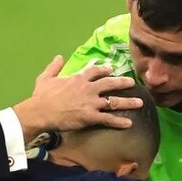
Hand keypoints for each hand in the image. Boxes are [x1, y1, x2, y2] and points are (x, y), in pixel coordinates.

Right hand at [13, 56, 143, 139]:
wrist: (41, 112)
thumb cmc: (42, 96)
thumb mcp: (45, 77)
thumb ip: (54, 66)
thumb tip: (58, 56)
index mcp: (78, 78)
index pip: (95, 71)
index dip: (104, 70)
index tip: (111, 70)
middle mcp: (88, 88)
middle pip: (110, 83)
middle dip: (122, 82)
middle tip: (132, 83)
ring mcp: (91, 103)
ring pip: (114, 101)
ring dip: (128, 102)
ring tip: (140, 102)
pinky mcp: (91, 117)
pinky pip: (108, 119)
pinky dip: (119, 121)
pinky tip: (129, 124)